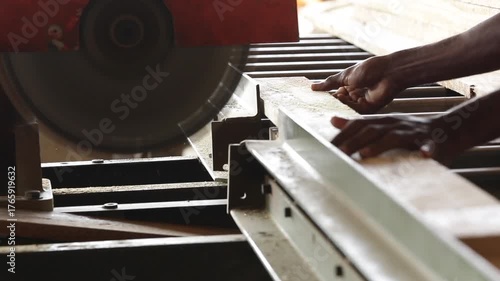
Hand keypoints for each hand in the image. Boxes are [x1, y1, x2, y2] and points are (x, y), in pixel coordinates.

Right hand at [311, 56, 402, 113]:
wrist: (390, 71)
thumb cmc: (371, 69)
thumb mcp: (345, 75)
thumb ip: (330, 83)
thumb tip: (313, 86)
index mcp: (350, 86)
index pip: (334, 94)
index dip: (326, 96)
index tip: (315, 97)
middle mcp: (355, 95)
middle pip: (339, 102)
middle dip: (332, 101)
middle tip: (321, 100)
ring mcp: (362, 102)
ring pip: (346, 106)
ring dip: (340, 101)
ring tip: (337, 94)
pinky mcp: (369, 108)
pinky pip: (355, 110)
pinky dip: (348, 104)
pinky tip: (345, 97)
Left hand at [331, 115, 457, 163]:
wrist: (445, 130)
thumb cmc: (408, 131)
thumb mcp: (381, 125)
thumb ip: (358, 124)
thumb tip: (332, 119)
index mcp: (382, 122)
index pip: (358, 126)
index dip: (342, 135)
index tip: (327, 148)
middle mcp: (394, 124)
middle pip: (371, 131)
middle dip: (354, 142)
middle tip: (339, 154)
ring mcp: (412, 132)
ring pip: (394, 137)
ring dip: (380, 145)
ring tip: (365, 154)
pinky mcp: (430, 142)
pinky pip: (428, 146)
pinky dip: (425, 150)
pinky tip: (422, 156)